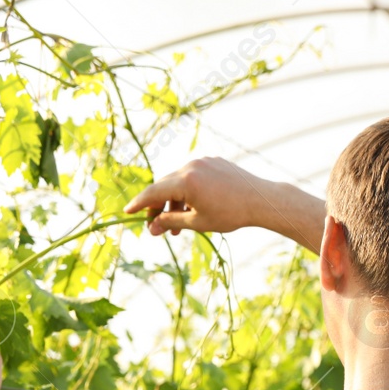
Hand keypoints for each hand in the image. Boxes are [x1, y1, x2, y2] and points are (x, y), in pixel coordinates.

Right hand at [124, 156, 269, 235]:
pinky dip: (187, 192)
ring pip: (178, 181)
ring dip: (173, 202)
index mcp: (186, 181)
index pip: (154, 192)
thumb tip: (152, 228)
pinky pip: (192, 176)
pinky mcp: (212, 161)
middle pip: (164, 186)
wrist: (260, 200)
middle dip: (158, 207)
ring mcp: (202, 161)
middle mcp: (191, 166)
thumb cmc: (230, 214)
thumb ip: (171, 222)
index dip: (139, 204)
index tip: (127, 213)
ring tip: (177, 226)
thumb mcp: (197, 222)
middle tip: (155, 228)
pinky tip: (192, 209)